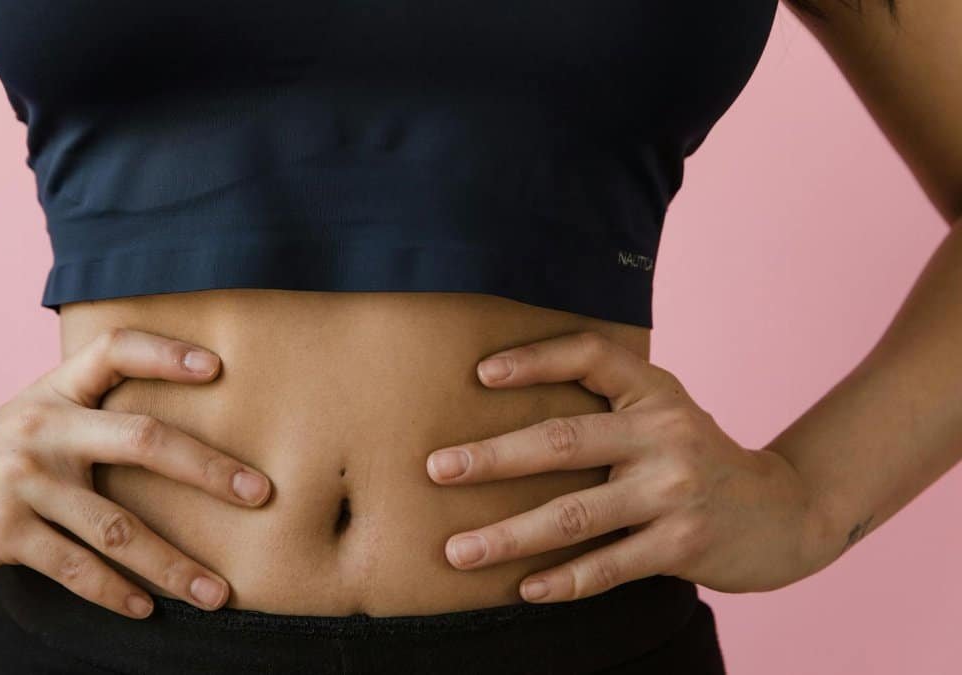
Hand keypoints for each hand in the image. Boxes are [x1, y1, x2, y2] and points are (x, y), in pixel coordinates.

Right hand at [0, 327, 271, 618]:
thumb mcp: (37, 418)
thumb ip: (93, 416)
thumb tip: (183, 438)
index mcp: (56, 391)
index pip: (116, 349)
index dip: (167, 353)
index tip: (218, 366)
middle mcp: (44, 427)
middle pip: (142, 439)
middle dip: (209, 470)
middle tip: (261, 494)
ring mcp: (23, 479)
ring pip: (118, 526)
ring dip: (175, 565)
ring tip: (219, 593)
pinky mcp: (4, 529)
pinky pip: (77, 566)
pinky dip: (116, 592)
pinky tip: (148, 609)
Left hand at [425, 331, 821, 602]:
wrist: (787, 514)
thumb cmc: (696, 458)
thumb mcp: (664, 413)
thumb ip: (608, 405)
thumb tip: (500, 406)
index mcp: (654, 391)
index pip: (591, 355)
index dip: (535, 359)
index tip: (478, 374)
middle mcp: (665, 433)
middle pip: (563, 441)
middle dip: (492, 457)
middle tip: (436, 469)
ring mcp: (675, 491)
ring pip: (575, 515)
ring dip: (509, 535)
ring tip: (458, 551)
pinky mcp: (684, 544)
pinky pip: (610, 566)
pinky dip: (564, 580)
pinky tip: (524, 589)